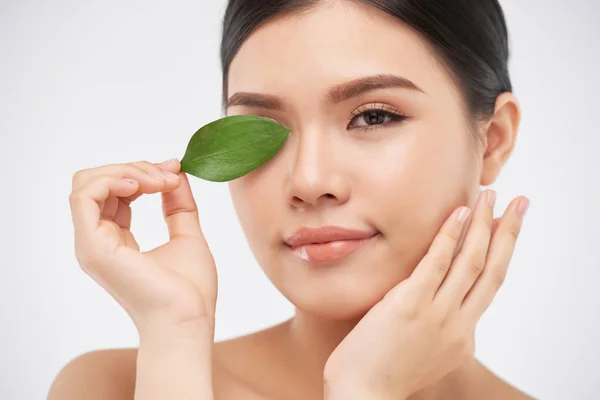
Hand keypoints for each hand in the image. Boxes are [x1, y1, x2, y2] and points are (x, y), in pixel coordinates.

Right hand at [68, 158, 217, 334]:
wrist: (188, 318)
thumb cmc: (190, 289)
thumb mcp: (186, 234)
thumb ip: (178, 205)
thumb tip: (176, 174)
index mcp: (116, 240)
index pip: (114, 192)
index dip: (142, 173)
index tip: (175, 171)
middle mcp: (98, 241)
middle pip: (97, 183)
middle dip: (136, 168)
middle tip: (170, 174)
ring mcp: (91, 244)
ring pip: (87, 184)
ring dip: (127, 171)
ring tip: (160, 181)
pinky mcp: (93, 246)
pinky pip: (84, 196)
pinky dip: (112, 180)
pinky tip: (143, 185)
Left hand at [323, 190, 528, 399]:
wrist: (365, 396)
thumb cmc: (386, 375)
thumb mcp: (426, 354)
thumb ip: (440, 329)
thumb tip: (440, 305)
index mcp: (462, 335)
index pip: (489, 285)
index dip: (501, 253)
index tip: (507, 228)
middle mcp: (458, 323)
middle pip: (492, 269)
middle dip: (508, 233)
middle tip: (519, 202)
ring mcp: (436, 313)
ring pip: (470, 262)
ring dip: (484, 225)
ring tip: (492, 196)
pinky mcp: (409, 304)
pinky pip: (436, 263)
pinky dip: (450, 236)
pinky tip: (459, 212)